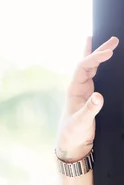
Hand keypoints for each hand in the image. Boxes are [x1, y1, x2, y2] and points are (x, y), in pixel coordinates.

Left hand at [56, 36, 118, 161]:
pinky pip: (96, 77)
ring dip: (99, 55)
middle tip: (114, 40)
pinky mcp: (91, 96)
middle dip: (99, 51)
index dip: (95, 58)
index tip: (109, 51)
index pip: (84, 68)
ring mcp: (85, 91)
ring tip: (108, 42)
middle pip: (88, 64)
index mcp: (74, 90)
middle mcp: (78, 87)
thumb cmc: (73, 134)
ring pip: (91, 68)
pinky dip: (100, 67)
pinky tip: (103, 61)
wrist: (71, 144)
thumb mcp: (81, 123)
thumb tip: (98, 96)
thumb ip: (90, 110)